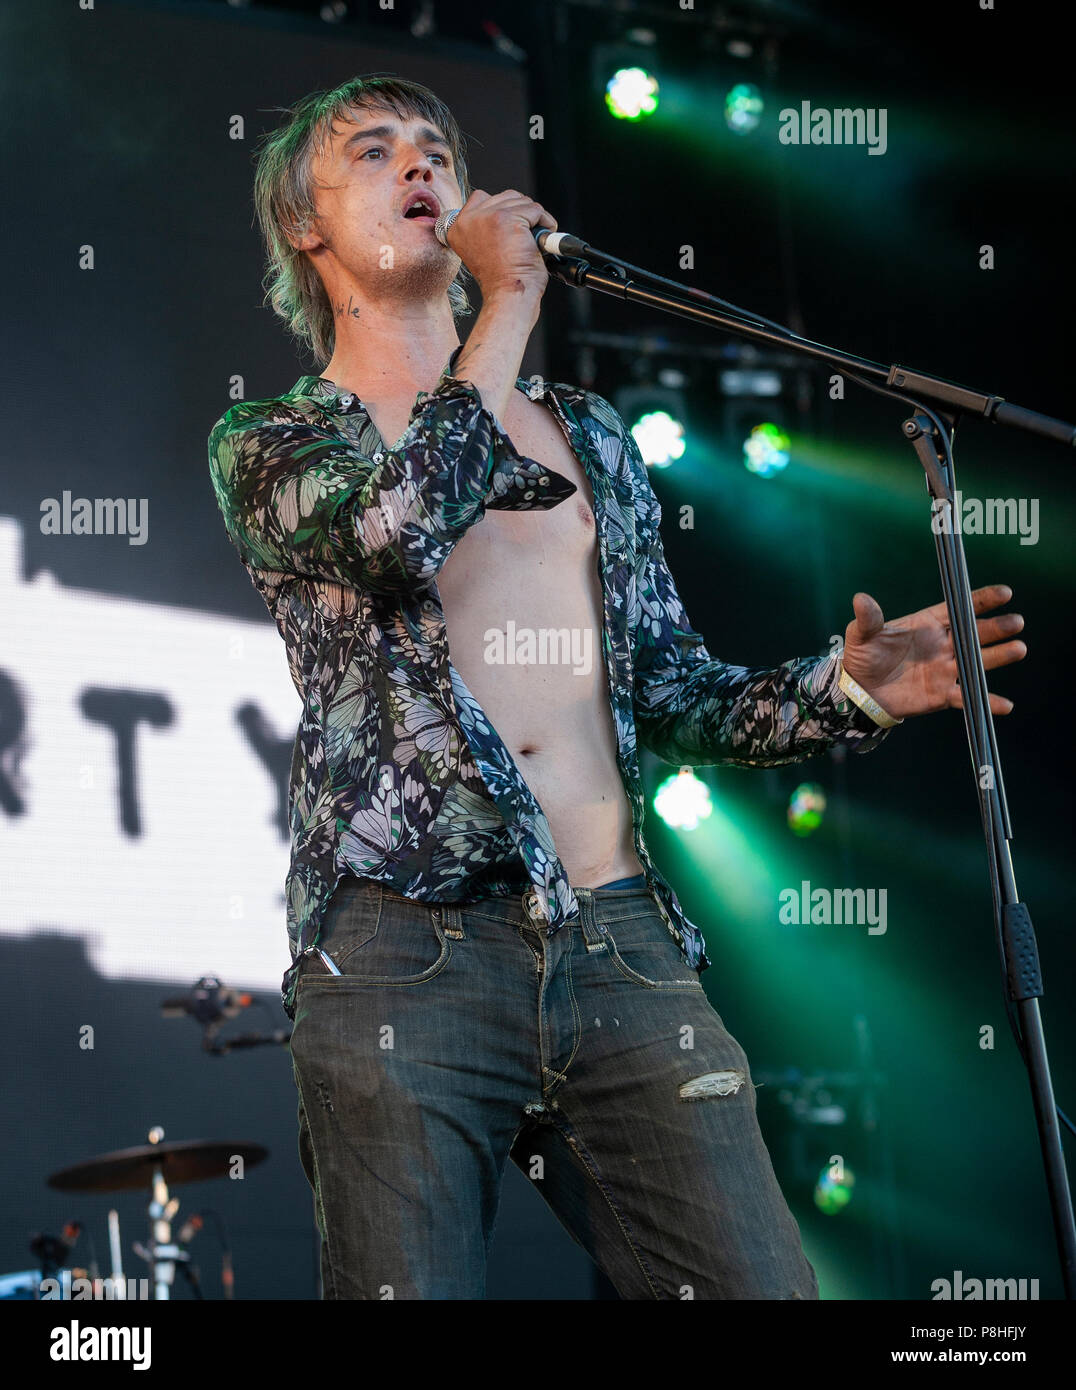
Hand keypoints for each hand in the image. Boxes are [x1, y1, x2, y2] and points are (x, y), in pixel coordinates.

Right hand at [444, 188, 556, 302]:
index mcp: (457, 227)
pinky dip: (545, 222)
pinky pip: (535, 209)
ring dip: (533, 218)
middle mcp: (468, 219)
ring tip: (531, 241)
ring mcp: (488, 217)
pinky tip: (541, 241)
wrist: (508, 296)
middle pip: (504, 196)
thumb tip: (506, 208)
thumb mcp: (482, 248)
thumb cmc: (500, 280)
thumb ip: (485, 226)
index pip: (481, 198)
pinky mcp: (509, 219)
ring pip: (521, 201)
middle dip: (520, 214)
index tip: (508, 234)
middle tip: (523, 239)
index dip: (502, 212)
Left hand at [840, 585, 1026, 719]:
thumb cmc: (862, 657)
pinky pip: (966, 697)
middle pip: (973, 634)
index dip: (981, 601)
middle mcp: (942, 645)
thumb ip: (868, 619)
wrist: (859, 692)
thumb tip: (861, 599)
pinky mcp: (942, 694)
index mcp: (927, 624)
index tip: (1005, 593)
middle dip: (996, 628)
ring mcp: (945, 669)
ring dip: (999, 656)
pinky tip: (1005, 705)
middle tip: (1016, 622)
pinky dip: (986, 701)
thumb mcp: (861, 634)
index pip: (958, 609)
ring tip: (1019, 648)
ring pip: (977, 662)